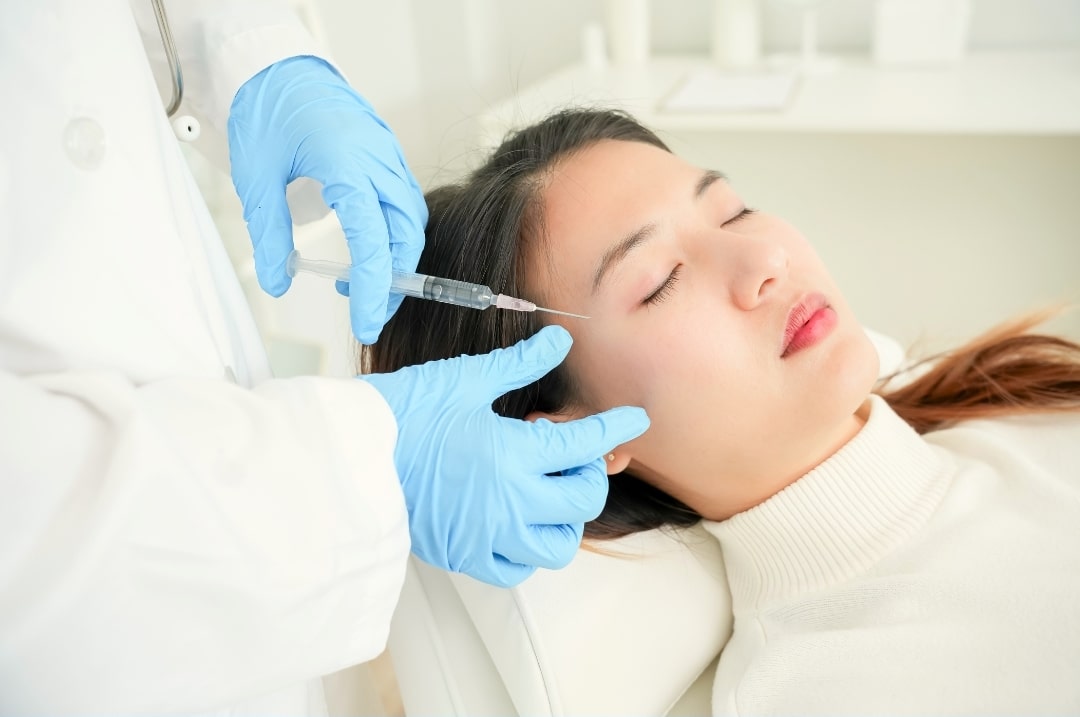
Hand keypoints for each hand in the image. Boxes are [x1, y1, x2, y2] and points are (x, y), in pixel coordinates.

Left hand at [228, 56, 426, 343]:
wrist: (281, 69)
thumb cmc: (268, 113)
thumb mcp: (255, 177)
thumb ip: (270, 233)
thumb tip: (277, 283)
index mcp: (348, 163)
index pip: (375, 239)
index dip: (375, 288)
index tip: (365, 324)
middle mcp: (379, 161)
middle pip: (406, 235)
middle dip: (393, 282)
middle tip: (367, 315)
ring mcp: (388, 157)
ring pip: (411, 222)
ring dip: (395, 260)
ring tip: (360, 286)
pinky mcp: (387, 158)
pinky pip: (403, 205)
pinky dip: (392, 236)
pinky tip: (365, 252)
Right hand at [359, 326, 650, 586]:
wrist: (348, 457)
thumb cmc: (400, 415)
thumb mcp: (465, 380)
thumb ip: (520, 365)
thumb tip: (558, 341)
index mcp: (511, 455)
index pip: (584, 443)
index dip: (616, 427)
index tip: (634, 418)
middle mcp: (508, 503)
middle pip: (583, 500)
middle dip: (591, 473)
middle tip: (576, 453)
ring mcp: (488, 535)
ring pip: (557, 544)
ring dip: (566, 516)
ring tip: (549, 489)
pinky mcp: (465, 555)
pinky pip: (517, 569)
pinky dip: (529, 549)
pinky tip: (519, 520)